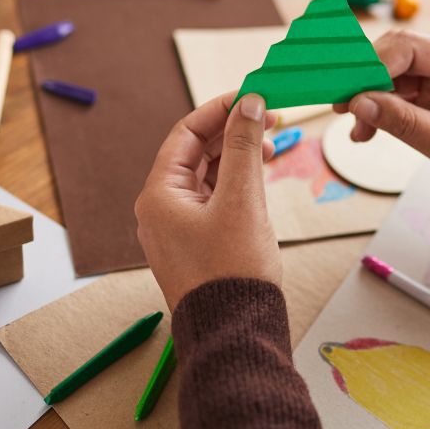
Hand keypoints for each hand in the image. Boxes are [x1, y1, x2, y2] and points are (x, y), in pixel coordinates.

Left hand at [135, 93, 279, 312]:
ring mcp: (178, 228)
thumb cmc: (233, 271)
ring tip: (270, 147)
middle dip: (232, 132)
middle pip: (195, 152)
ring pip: (207, 175)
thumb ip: (244, 147)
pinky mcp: (197, 243)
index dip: (220, 110)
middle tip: (269, 117)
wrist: (235, 332)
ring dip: (237, 156)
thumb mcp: (242, 201)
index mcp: (159, 195)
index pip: (185, 133)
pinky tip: (260, 177)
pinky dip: (236, 183)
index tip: (252, 95)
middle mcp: (161, 209)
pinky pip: (213, 199)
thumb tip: (248, 103)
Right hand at [335, 30, 429, 224]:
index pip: (410, 46)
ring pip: (393, 75)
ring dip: (369, 99)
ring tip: (355, 130)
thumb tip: (359, 102)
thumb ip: (406, 123)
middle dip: (365, 79)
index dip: (372, 65)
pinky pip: (399, 95)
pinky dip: (380, 111)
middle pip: (397, 55)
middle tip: (339, 107)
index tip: (347, 93)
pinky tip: (365, 133)